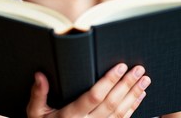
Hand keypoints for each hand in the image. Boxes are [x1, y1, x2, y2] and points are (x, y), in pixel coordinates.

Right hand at [26, 63, 150, 117]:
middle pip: (112, 103)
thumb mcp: (35, 114)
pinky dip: (133, 108)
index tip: (120, 66)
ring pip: (120, 112)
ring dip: (134, 95)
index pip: (94, 96)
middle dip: (127, 85)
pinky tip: (140, 96)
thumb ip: (38, 95)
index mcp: (71, 116)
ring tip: (145, 80)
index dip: (109, 81)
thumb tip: (39, 75)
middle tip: (139, 69)